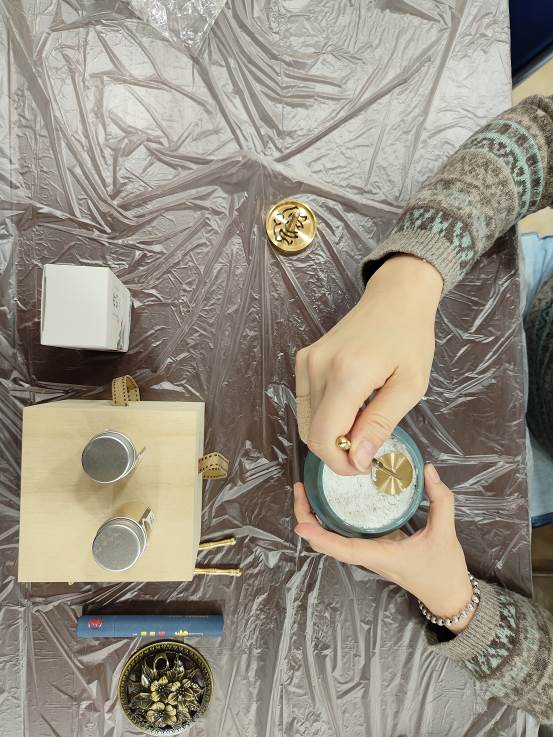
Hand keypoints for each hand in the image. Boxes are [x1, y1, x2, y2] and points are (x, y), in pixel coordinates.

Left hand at [294, 464, 474, 633]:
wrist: (447, 595)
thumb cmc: (444, 569)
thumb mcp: (446, 532)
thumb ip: (440, 499)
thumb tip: (428, 470)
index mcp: (381, 555)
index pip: (345, 549)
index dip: (321, 538)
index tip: (300, 526)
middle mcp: (368, 556)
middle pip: (327, 544)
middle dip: (307, 519)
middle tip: (301, 488)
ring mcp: (367, 555)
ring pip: (331, 541)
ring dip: (314, 519)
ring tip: (307, 489)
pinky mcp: (370, 550)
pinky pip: (341, 537)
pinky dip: (328, 520)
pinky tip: (327, 499)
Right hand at [295, 255, 441, 474]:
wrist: (396, 298)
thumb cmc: (410, 339)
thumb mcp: (410, 386)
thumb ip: (380, 424)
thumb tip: (356, 459)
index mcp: (347, 373)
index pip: (323, 436)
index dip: (340, 462)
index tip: (364, 465)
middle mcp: (319, 366)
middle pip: (311, 432)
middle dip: (337, 450)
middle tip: (367, 446)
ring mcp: (307, 361)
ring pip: (307, 421)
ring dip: (331, 433)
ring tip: (361, 423)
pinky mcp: (304, 359)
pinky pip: (306, 403)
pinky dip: (324, 416)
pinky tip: (350, 408)